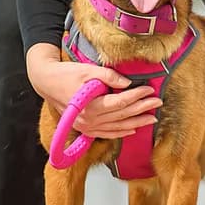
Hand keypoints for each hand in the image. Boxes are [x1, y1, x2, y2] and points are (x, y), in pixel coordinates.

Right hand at [26, 44, 161, 138]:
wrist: (46, 82)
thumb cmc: (66, 75)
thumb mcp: (88, 70)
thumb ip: (109, 77)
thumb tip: (127, 83)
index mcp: (90, 106)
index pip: (120, 103)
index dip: (137, 96)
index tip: (150, 90)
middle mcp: (89, 120)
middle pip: (122, 116)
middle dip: (142, 109)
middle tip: (157, 103)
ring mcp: (87, 127)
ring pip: (117, 127)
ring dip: (136, 123)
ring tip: (152, 118)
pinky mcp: (85, 128)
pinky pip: (107, 133)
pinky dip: (121, 132)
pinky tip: (133, 129)